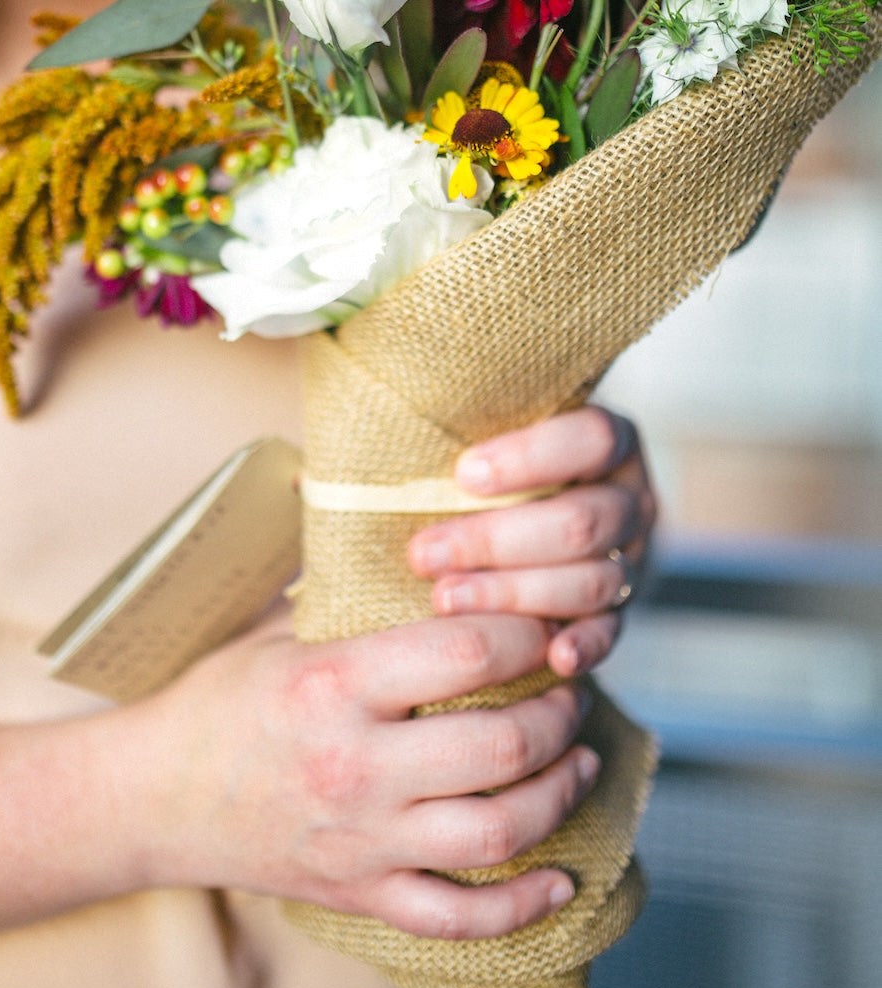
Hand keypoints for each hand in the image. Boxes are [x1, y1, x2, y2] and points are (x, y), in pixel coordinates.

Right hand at [136, 606, 600, 939]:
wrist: (152, 800)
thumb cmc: (220, 699)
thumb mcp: (277, 627)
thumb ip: (350, 586)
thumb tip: (419, 527)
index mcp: (333, 683)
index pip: (466, 652)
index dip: (528, 633)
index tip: (545, 623)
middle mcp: (354, 766)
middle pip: (501, 746)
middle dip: (560, 714)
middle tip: (572, 689)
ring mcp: (362, 841)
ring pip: (498, 833)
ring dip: (559, 794)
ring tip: (579, 759)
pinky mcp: (362, 895)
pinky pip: (461, 918)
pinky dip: (523, 905)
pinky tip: (563, 878)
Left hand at [407, 406, 654, 678]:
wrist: (514, 525)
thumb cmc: (479, 466)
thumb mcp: (472, 422)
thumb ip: (446, 396)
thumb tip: (355, 330)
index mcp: (608, 439)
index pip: (592, 437)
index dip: (531, 457)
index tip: (461, 473)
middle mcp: (631, 496)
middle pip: (583, 522)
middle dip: (497, 540)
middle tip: (423, 552)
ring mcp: (632, 559)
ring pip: (593, 581)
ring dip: (515, 594)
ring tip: (444, 598)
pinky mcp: (621, 615)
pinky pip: (613, 635)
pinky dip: (586, 646)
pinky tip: (552, 657)